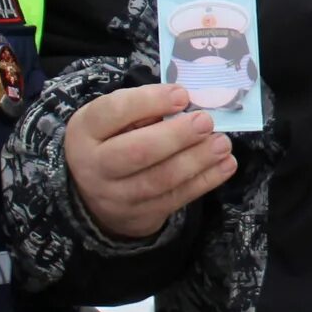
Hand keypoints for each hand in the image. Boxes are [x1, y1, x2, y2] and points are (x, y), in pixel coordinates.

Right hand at [66, 81, 237, 241]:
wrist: (96, 194)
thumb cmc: (113, 141)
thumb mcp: (113, 120)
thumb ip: (142, 108)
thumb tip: (187, 102)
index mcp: (85, 132)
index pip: (112, 112)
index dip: (148, 101)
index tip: (182, 95)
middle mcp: (94, 166)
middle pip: (137, 152)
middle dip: (176, 136)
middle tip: (206, 121)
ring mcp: (116, 196)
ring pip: (160, 180)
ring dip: (197, 160)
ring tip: (222, 143)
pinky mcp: (140, 215)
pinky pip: (176, 199)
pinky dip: (205, 181)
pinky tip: (226, 164)